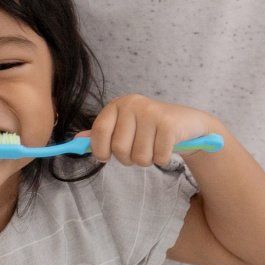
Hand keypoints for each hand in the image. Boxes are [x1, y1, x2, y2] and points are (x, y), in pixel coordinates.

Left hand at [86, 94, 223, 167]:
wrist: (188, 123)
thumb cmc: (151, 128)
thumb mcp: (125, 126)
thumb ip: (102, 134)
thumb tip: (76, 141)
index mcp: (118, 104)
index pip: (99, 131)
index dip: (100, 150)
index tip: (106, 157)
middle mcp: (133, 104)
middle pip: (119, 148)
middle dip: (128, 159)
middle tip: (139, 150)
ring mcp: (152, 112)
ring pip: (139, 156)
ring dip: (147, 160)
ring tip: (154, 147)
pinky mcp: (169, 124)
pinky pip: (158, 157)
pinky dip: (162, 158)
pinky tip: (166, 147)